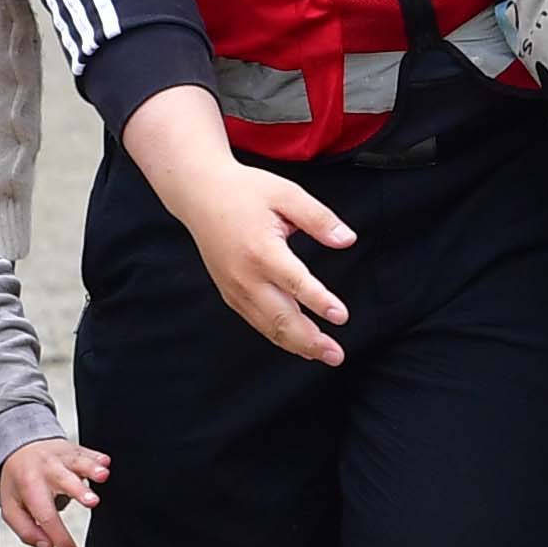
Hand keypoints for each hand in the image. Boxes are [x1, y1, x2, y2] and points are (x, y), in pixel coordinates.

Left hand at [0, 436, 109, 546]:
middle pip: (63, 481)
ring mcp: (62, 458)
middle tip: (92, 502)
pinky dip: (97, 458)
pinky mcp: (75, 450)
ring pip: (78, 462)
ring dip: (92, 468)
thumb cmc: (20, 483)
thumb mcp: (12, 508)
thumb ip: (27, 530)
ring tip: (103, 475)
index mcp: (29, 487)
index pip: (46, 515)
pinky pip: (87, 452)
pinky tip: (105, 462)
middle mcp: (46, 470)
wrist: (21, 447)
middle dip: (79, 491)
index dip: (60, 536)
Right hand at [162, 159, 358, 364]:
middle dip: (310, 340)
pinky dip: (279, 337)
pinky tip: (298, 343)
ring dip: (297, 344)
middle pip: (280, 317)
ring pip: (268, 327)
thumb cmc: (244, 191)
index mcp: (261, 250)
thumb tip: (347, 240)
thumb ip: (319, 218)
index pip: (295, 283)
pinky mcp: (230, 294)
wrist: (199, 194)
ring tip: (324, 354)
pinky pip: (257, 322)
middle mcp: (245, 276)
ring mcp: (235, 288)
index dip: (319, 302)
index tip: (341, 316)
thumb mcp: (286, 194)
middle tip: (337, 355)